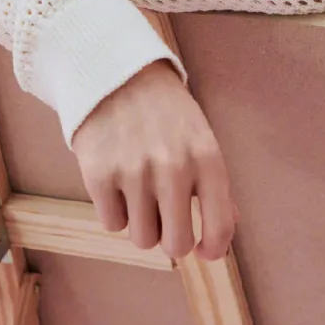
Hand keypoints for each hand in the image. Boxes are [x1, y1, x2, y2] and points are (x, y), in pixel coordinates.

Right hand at [70, 60, 238, 261]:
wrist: (117, 74)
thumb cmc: (166, 114)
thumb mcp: (201, 139)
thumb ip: (215, 185)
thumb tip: (225, 229)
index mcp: (207, 159)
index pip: (219, 227)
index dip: (213, 248)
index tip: (204, 250)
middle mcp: (173, 167)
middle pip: (176, 245)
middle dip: (172, 239)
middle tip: (165, 220)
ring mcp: (134, 172)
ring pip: (142, 239)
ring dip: (142, 224)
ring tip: (140, 194)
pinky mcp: (99, 175)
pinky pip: (112, 223)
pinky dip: (115, 210)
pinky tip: (118, 183)